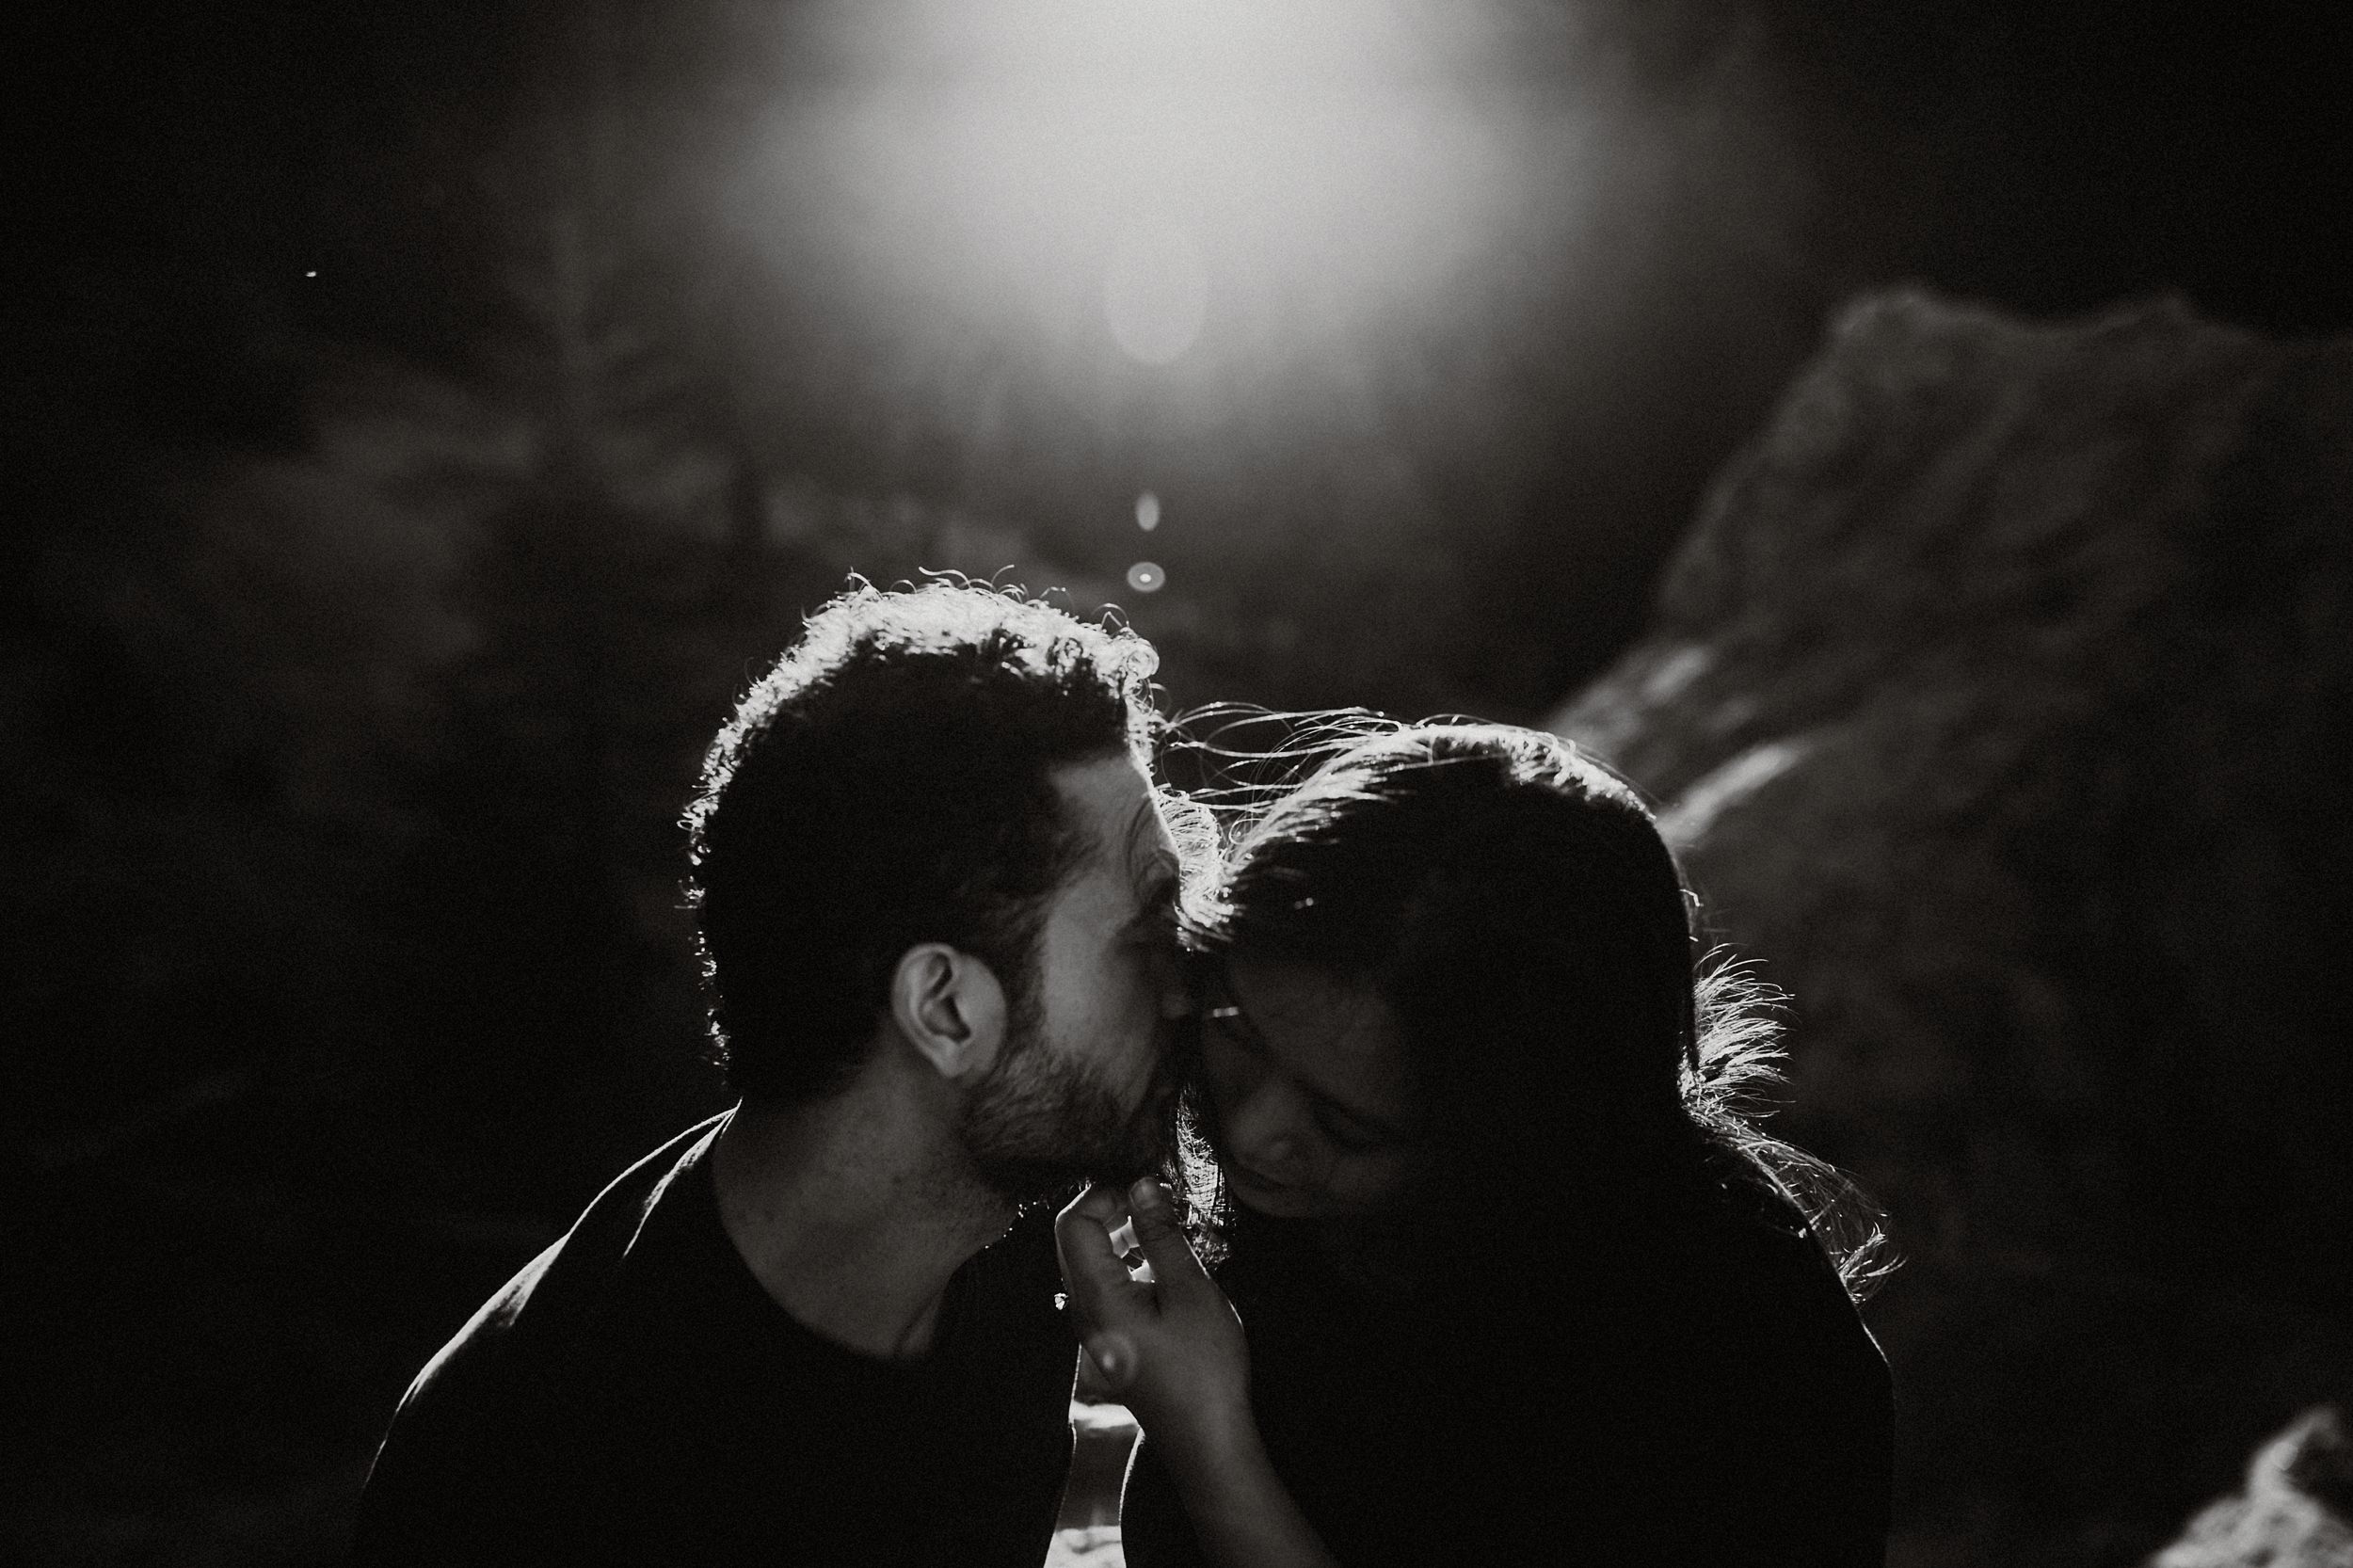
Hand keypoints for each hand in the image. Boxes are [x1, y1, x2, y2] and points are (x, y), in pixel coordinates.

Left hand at [1055, 1176, 1252, 1469]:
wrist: (1207, 1441)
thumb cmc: (1204, 1369)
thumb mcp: (1190, 1291)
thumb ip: (1161, 1235)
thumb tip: (1143, 1185)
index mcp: (1096, 1298)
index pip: (1072, 1223)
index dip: (1103, 1193)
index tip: (1145, 1185)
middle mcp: (1083, 1313)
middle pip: (1073, 1241)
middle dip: (1110, 1210)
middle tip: (1156, 1201)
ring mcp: (1093, 1331)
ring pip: (1088, 1264)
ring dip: (1119, 1236)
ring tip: (1164, 1229)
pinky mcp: (1110, 1342)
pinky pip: (1103, 1287)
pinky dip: (1125, 1263)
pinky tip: (1162, 1266)